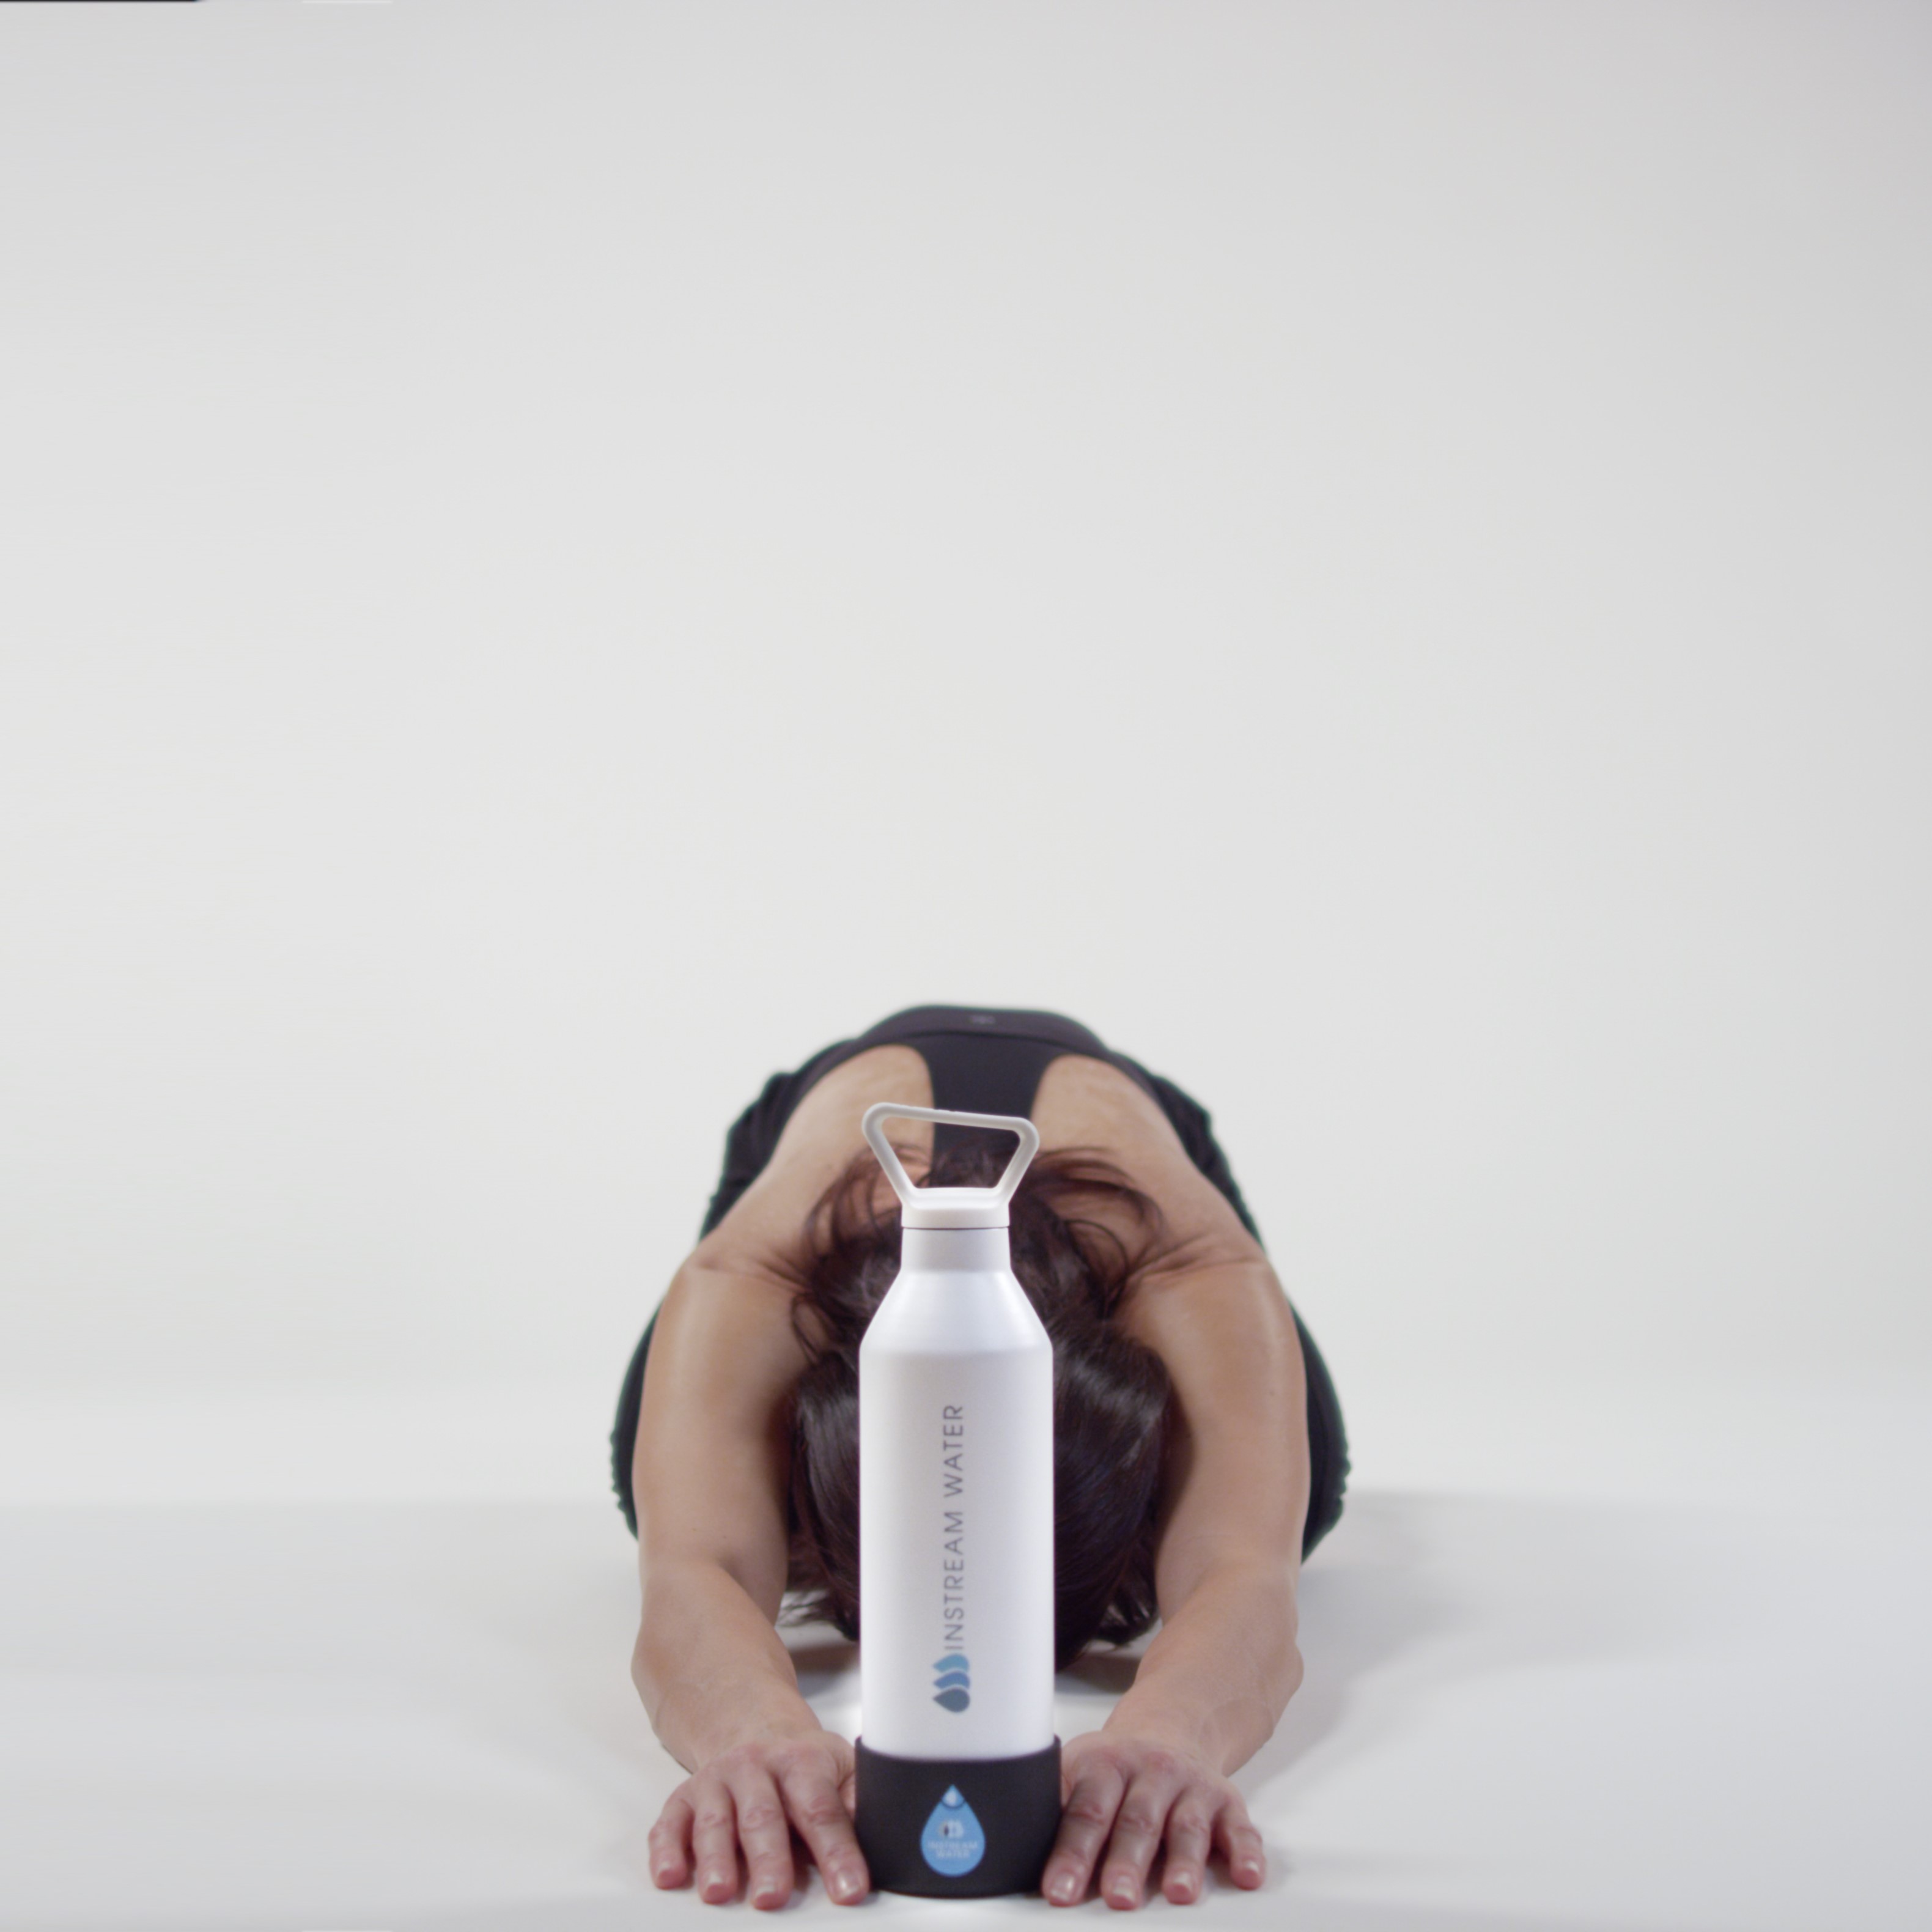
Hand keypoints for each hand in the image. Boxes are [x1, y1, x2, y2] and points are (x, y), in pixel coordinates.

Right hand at [649, 1728, 866, 1908]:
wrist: (753, 1726)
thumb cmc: (804, 1765)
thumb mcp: (842, 1769)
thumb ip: (859, 1801)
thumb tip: (889, 1833)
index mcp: (802, 1761)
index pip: (822, 1809)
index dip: (838, 1852)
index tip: (850, 1890)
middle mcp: (755, 1767)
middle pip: (763, 1816)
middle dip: (769, 1858)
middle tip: (774, 1897)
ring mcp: (716, 1781)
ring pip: (715, 1820)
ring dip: (716, 1857)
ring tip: (720, 1892)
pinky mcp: (683, 1797)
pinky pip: (670, 1823)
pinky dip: (667, 1849)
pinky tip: (669, 1876)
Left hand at [1043, 1730, 1264, 1908]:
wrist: (1172, 1728)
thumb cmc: (1116, 1770)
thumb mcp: (1079, 1773)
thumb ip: (1054, 1808)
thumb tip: (1008, 1851)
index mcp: (1103, 1765)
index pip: (1084, 1811)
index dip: (1070, 1853)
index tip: (1058, 1892)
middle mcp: (1150, 1772)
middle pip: (1136, 1821)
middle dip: (1125, 1861)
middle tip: (1116, 1898)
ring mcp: (1190, 1786)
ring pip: (1186, 1826)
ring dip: (1182, 1861)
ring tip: (1177, 1893)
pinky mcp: (1226, 1802)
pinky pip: (1240, 1828)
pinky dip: (1246, 1852)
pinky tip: (1247, 1876)